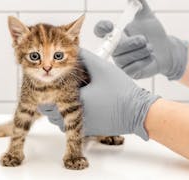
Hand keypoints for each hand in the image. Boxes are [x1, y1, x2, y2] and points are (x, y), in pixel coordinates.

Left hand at [39, 48, 159, 139]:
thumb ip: (85, 57)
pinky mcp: (89, 131)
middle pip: (52, 110)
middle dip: (52, 99)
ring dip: (59, 109)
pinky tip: (81, 106)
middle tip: (56, 90)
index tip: (51, 81)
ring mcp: (82, 125)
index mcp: (75, 99)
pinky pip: (72, 125)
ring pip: (60, 119)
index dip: (50, 88)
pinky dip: (71, 116)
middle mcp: (75, 115)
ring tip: (68, 98)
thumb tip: (74, 50)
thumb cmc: (122, 92)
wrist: (138, 113)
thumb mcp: (102, 69)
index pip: (51, 96)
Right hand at [94, 0, 188, 79]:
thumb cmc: (154, 34)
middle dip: (132, 43)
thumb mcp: (148, 17)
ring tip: (150, 48)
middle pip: (116, 46)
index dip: (101, 28)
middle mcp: (115, 48)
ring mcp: (120, 62)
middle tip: (144, 39)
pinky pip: (132, 68)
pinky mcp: (128, 72)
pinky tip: (149, 58)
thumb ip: (140, 4)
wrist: (167, 51)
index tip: (110, 26)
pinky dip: (144, 61)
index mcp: (116, 34)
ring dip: (141, 51)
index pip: (101, 30)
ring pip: (125, 58)